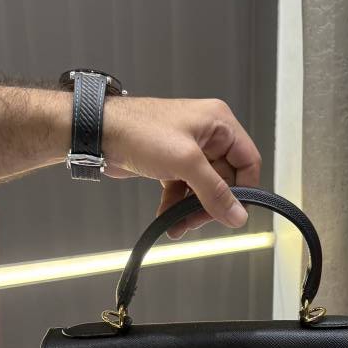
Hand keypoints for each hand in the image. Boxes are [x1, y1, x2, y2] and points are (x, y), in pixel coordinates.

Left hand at [102, 97, 260, 238]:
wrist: (99, 133)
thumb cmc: (138, 129)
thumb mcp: (185, 162)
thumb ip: (215, 191)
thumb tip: (237, 214)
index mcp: (219, 123)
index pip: (248, 161)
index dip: (244, 189)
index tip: (235, 212)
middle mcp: (207, 135)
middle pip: (225, 179)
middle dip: (211, 203)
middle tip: (199, 220)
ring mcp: (188, 149)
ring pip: (203, 187)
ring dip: (192, 208)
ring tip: (180, 224)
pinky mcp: (171, 162)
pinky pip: (184, 188)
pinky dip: (177, 204)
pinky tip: (167, 217)